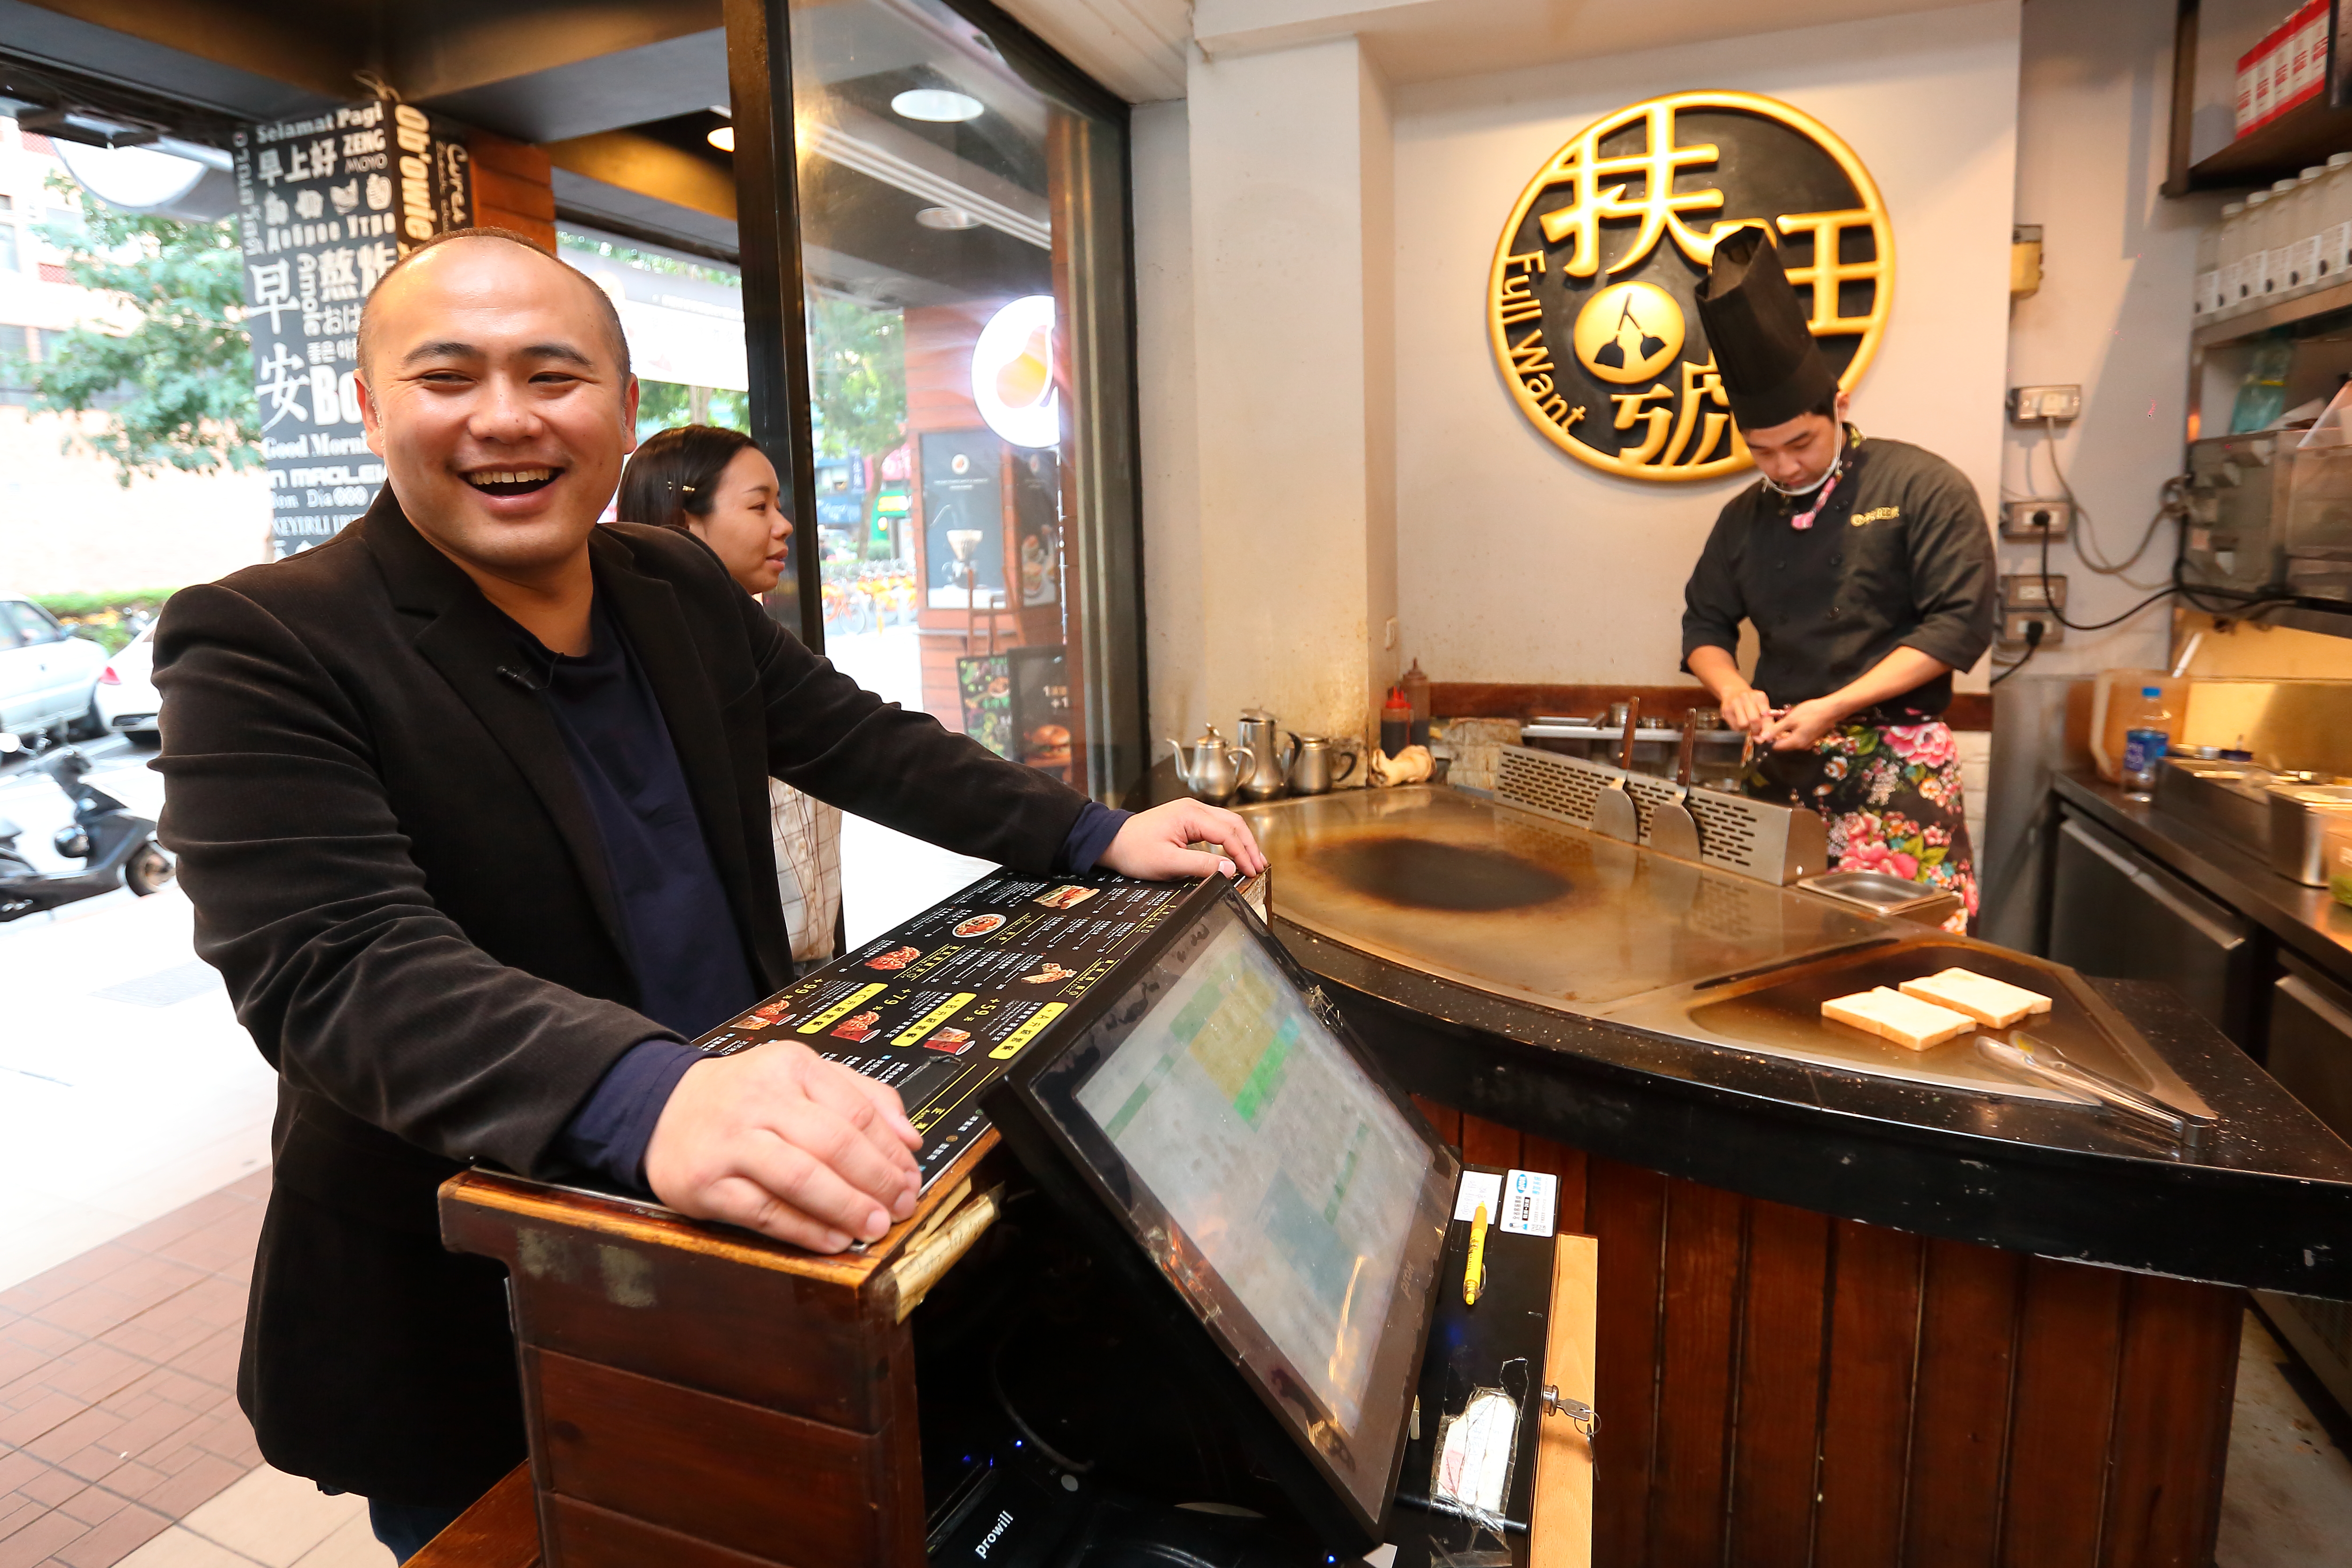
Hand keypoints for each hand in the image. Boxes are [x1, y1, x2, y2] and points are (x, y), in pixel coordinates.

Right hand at [643, 1040, 921, 1252]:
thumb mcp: (802, 1077)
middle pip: (834, 1143)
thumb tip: (911, 1138)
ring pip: (801, 1178)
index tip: (911, 1178)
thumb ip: (862, 1097)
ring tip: (874, 1227)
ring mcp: (731, 1142)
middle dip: (877, 1181)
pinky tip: (833, 1239)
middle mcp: (760, 1099)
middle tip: (901, 1206)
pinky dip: (804, 1229)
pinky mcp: (706, 1183)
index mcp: (792, 1066)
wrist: (662, 1109)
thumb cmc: (746, 1097)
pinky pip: (765, 1211)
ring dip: (846, 1207)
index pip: (857, 1110)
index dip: (892, 1151)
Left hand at [1097, 798, 1268, 880]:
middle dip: (1249, 846)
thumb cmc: (1134, 849)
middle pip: (1234, 824)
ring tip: (1254, 861)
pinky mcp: (1188, 820)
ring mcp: (1192, 812)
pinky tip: (1235, 853)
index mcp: (1190, 814)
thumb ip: (1201, 865)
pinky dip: (1231, 840)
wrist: (1112, 842)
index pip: (1228, 833)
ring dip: (1242, 842)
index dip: (1243, 854)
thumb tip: (1229, 870)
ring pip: (1228, 824)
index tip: (1250, 872)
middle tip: (1260, 867)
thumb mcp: (1168, 862)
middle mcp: (1194, 808)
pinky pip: (1217, 827)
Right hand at [1719, 685, 1773, 735]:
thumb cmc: (1751, 701)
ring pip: (1743, 724)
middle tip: (1757, 733)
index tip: (1767, 737)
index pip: (1766, 715)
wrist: (1733, 691)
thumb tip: (1766, 738)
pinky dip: (1738, 728)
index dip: (1767, 728)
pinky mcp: (1726, 709)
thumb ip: (1766, 720)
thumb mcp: (1761, 705)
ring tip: (1748, 726)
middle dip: (1756, 730)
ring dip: (1746, 729)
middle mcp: (1746, 697)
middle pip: (1754, 720)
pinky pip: (1734, 725)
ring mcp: (1734, 702)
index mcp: (1759, 696)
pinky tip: (1739, 722)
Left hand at [1762, 697, 1847, 751]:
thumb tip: (1762, 739)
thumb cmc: (1811, 712)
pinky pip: (1795, 738)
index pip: (1775, 747)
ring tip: (1770, 726)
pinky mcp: (1810, 737)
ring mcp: (1807, 742)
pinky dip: (1787, 733)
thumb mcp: (1790, 719)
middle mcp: (1801, 746)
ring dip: (1779, 735)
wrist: (1832, 709)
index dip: (1765, 742)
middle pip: (1782, 745)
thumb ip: (1776, 730)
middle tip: (1762, 729)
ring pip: (1788, 741)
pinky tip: (1784, 725)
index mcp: (1795, 743)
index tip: (1756, 734)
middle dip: (1771, 738)